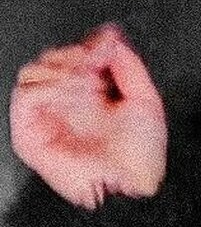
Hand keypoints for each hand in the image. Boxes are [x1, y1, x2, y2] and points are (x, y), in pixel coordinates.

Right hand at [9, 21, 166, 209]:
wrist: (130, 188)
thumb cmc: (140, 158)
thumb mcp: (146, 103)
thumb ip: (130, 67)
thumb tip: (113, 39)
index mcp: (93, 99)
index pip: (77, 57)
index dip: (90, 44)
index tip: (108, 39)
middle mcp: (68, 106)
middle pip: (53, 59)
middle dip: (76, 54)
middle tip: (97, 60)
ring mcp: (47, 117)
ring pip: (35, 71)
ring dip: (64, 70)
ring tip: (90, 85)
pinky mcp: (29, 131)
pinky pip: (27, 93)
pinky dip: (52, 87)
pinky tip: (76, 95)